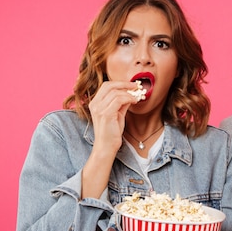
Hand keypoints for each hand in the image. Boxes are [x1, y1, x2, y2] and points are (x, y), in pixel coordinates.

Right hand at [80, 80, 140, 198]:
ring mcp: (99, 109)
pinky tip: (134, 101)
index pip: (106, 86)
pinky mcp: (105, 114)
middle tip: (136, 86)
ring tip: (137, 97)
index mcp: (95, 103)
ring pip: (115, 92)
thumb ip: (121, 103)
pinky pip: (119, 100)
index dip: (120, 83)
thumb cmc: (111, 132)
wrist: (106, 147)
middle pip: (109, 85)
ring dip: (129, 93)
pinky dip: (128, 98)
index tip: (132, 85)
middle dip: (125, 84)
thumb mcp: (117, 114)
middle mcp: (94, 104)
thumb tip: (130, 93)